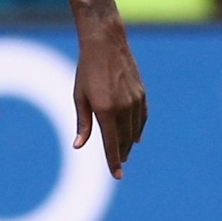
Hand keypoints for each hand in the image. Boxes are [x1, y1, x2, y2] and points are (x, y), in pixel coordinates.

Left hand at [73, 27, 146, 177]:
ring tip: (125, 153)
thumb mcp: (79, 97)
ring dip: (130, 143)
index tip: (117, 175)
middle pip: (124, 139)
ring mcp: (135, 100)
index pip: (111, 143)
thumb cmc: (86, 71)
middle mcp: (123, 108)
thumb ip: (83, 123)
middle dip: (121, 154)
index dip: (113, 161)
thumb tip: (79, 146)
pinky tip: (136, 137)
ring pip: (135, 130)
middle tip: (118, 166)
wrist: (106, 44)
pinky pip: (142, 117)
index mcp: (105, 110)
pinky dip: (139, 128)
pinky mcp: (141, 94)